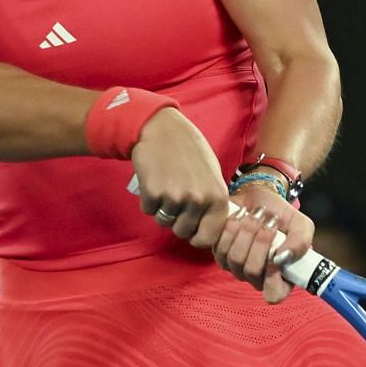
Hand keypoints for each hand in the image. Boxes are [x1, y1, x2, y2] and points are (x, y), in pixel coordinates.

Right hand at [133, 107, 233, 246]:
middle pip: (182, 232)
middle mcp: (198, 200)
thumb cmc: (189, 150)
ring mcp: (175, 197)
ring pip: (163, 221)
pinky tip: (154, 181)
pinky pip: (148, 210)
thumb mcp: (213, 175)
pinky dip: (148, 200)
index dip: (196, 236)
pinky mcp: (153, 193)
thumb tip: (210, 229)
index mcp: (218, 198)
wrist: (162, 128)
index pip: (207, 238)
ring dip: (161, 209)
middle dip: (176, 220)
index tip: (191, 228)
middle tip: (175, 198)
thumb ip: (213, 202)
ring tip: (165, 185)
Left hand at [216, 180, 313, 304]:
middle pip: (252, 271)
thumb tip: (282, 259)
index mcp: (281, 277)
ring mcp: (237, 268)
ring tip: (257, 214)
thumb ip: (301, 243)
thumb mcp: (301, 225)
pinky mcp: (221, 254)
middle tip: (270, 221)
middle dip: (261, 241)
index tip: (276, 256)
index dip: (272, 280)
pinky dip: (232, 228)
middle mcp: (257, 277)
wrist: (260, 198)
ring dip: (247, 231)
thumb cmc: (282, 215)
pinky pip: (221, 247)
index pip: (274, 295)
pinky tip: (241, 215)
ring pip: (235, 259)